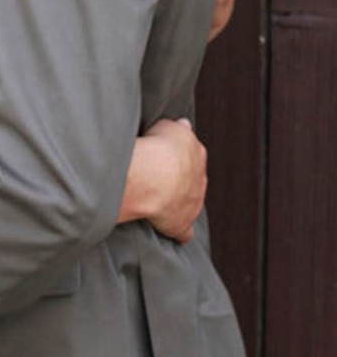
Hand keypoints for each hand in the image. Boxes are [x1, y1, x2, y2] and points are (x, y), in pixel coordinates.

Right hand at [140, 118, 207, 242]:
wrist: (156, 176)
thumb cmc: (159, 148)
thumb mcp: (169, 126)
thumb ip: (178, 128)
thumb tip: (184, 125)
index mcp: (197, 154)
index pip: (191, 154)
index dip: (176, 155)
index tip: (163, 156)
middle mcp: (199, 179)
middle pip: (191, 179)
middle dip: (179, 179)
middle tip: (158, 177)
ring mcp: (192, 203)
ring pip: (189, 203)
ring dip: (178, 202)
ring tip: (159, 200)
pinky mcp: (181, 224)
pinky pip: (184, 232)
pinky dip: (180, 232)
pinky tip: (171, 230)